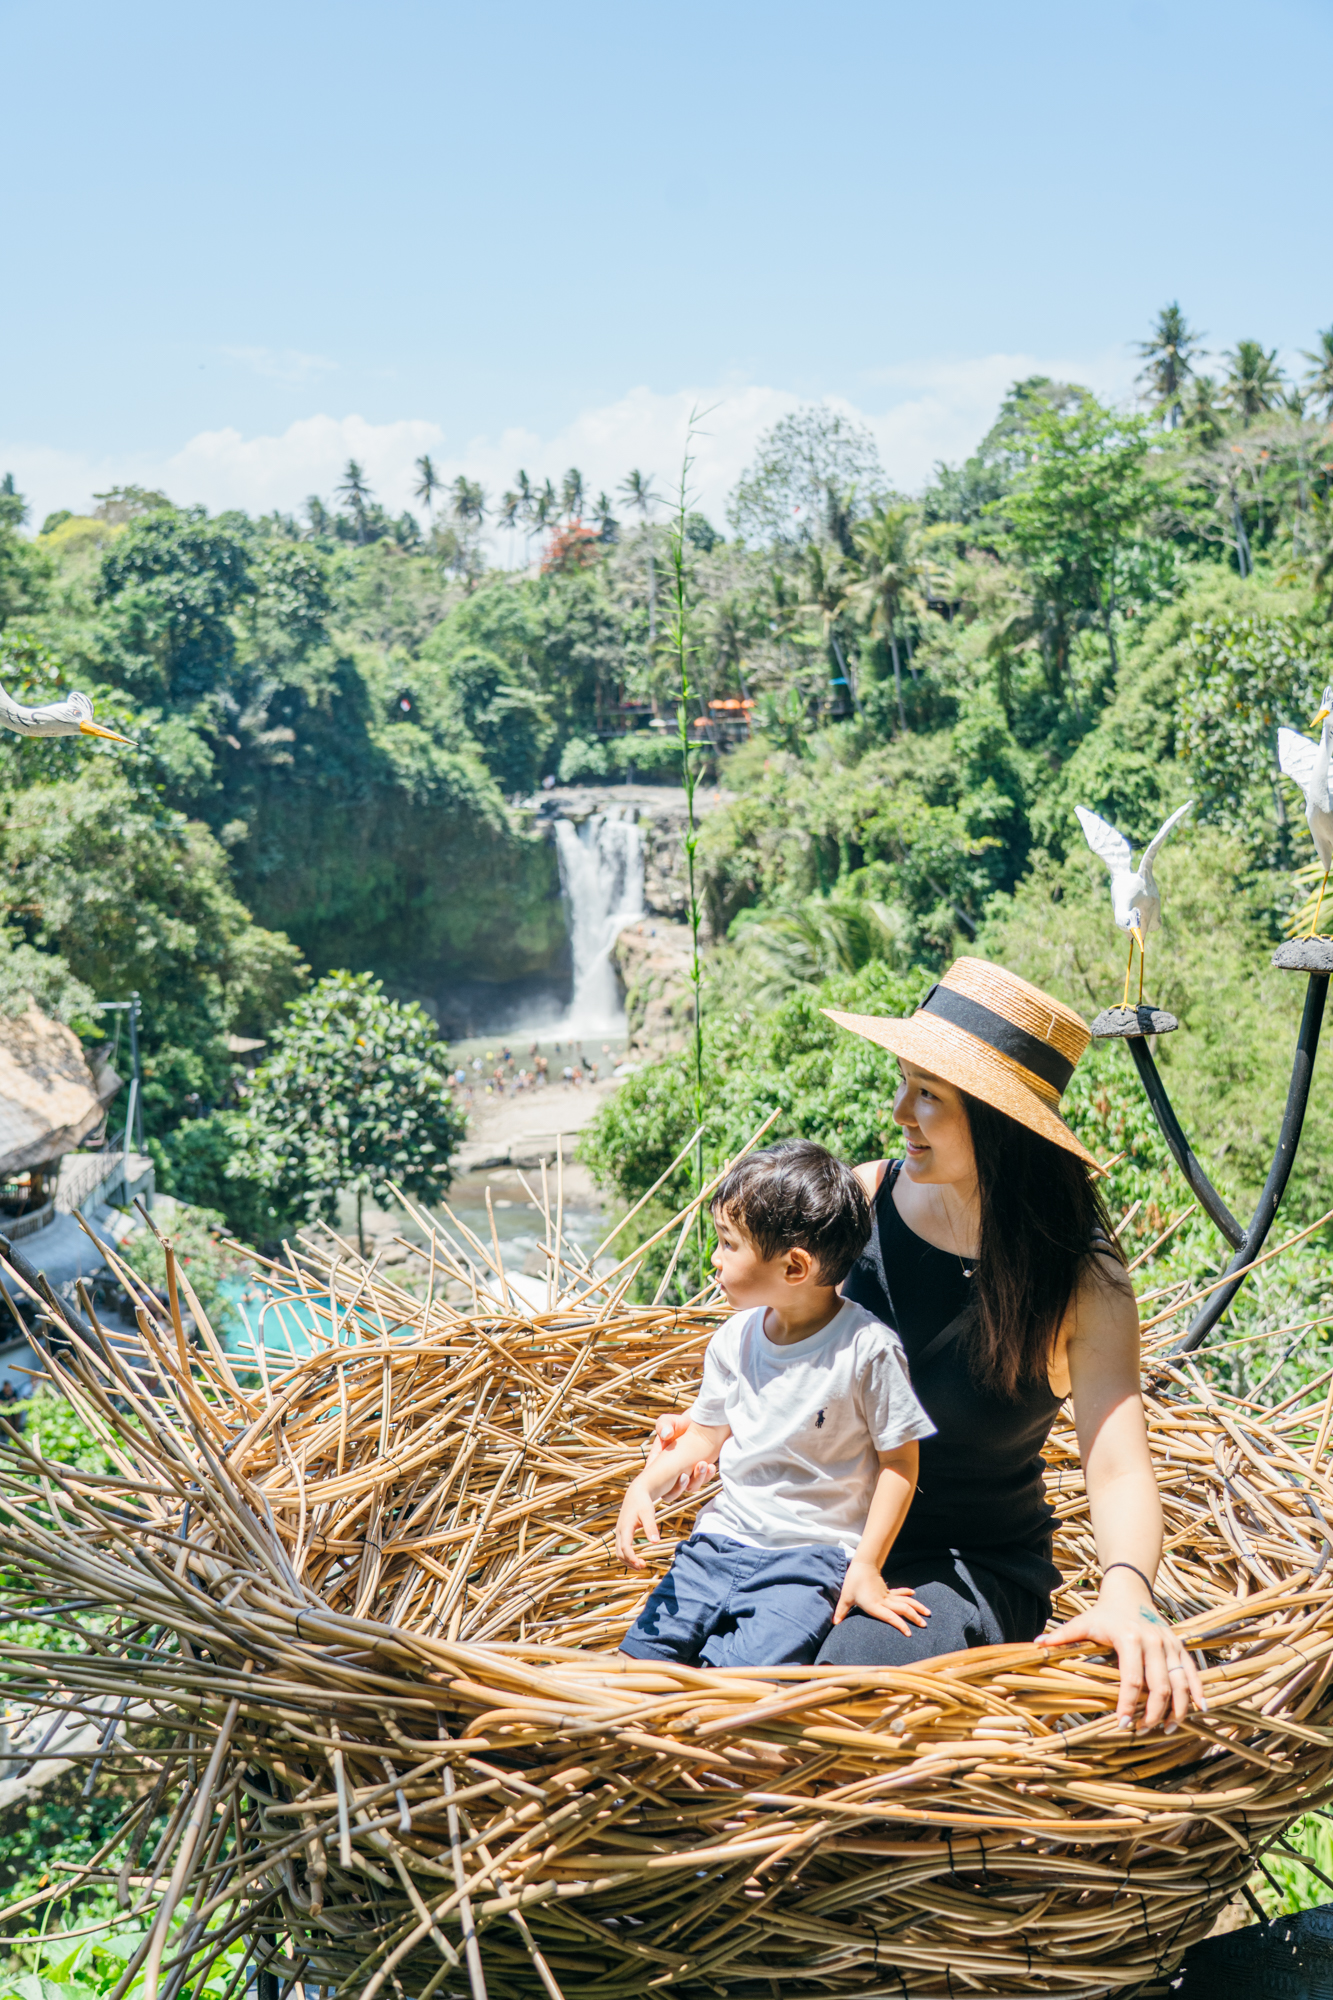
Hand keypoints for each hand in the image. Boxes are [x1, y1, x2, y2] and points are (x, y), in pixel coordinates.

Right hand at [615, 1477, 660, 1569]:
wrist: (636, 1493)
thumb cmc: (643, 1503)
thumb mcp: (648, 1513)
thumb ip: (651, 1527)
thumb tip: (655, 1542)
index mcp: (625, 1527)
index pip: (625, 1548)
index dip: (631, 1558)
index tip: (641, 1565)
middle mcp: (620, 1531)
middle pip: (619, 1552)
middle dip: (629, 1562)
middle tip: (643, 1566)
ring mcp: (620, 1532)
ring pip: (618, 1551)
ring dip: (628, 1560)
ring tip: (641, 1564)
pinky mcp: (622, 1532)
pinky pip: (621, 1548)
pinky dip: (627, 1555)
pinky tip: (637, 1558)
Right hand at [649, 1412, 715, 1500]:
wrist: (700, 1423)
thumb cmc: (681, 1422)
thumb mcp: (668, 1421)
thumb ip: (663, 1425)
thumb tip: (666, 1434)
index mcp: (659, 1460)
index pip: (653, 1478)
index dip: (659, 1484)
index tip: (669, 1478)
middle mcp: (671, 1471)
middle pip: (670, 1492)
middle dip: (678, 1488)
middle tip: (685, 1475)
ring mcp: (685, 1473)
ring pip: (689, 1488)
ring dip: (697, 1480)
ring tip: (703, 1464)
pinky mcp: (698, 1473)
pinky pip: (701, 1482)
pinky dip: (707, 1477)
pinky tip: (711, 1466)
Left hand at [833, 1559, 930, 1633]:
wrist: (862, 1564)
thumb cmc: (853, 1581)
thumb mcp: (846, 1597)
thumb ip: (841, 1611)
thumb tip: (833, 1622)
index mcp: (875, 1605)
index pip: (890, 1617)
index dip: (900, 1625)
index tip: (909, 1633)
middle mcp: (884, 1601)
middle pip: (903, 1609)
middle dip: (914, 1617)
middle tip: (925, 1625)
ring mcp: (887, 1595)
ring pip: (905, 1602)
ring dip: (916, 1607)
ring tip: (928, 1613)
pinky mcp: (887, 1590)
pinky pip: (899, 1593)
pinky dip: (907, 1594)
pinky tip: (913, 1595)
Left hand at [1037, 1569, 1205, 1730]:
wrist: (1130, 1591)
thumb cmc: (1104, 1612)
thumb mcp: (1083, 1621)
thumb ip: (1063, 1636)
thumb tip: (1037, 1645)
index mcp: (1129, 1638)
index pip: (1132, 1679)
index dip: (1128, 1704)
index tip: (1123, 1724)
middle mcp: (1154, 1641)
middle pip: (1160, 1686)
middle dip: (1153, 1713)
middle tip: (1142, 1731)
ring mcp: (1170, 1644)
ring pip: (1180, 1682)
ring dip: (1177, 1709)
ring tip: (1167, 1729)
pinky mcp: (1180, 1647)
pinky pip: (1192, 1672)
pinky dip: (1198, 1692)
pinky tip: (1200, 1710)